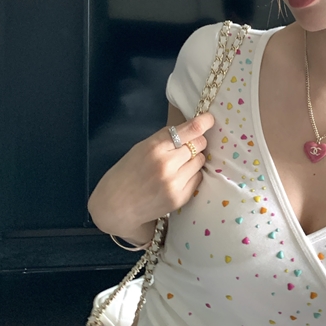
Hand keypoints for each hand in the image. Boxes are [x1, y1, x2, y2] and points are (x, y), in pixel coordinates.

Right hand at [87, 113, 214, 236]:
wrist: (116, 206)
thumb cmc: (128, 172)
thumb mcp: (141, 147)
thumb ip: (166, 138)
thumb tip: (193, 128)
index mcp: (155, 147)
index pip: (190, 130)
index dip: (203, 122)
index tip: (209, 119)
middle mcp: (167, 164)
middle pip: (199, 144)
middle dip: (196, 142)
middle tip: (185, 147)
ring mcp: (174, 183)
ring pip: (201, 161)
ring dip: (194, 159)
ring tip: (178, 165)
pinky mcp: (180, 198)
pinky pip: (198, 178)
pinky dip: (192, 175)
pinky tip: (177, 178)